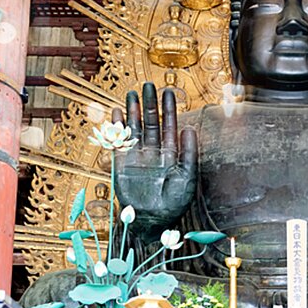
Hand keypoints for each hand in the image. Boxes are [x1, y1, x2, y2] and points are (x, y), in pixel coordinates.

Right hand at [112, 82, 197, 238]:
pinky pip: (120, 142)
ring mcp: (137, 157)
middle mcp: (153, 153)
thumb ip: (189, 153)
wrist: (152, 222)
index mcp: (171, 155)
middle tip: (149, 85)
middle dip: (150, 104)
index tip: (169, 92)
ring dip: (134, 111)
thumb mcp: (188, 177)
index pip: (169, 126)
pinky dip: (118, 128)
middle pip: (151, 123)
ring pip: (135, 129)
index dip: (169, 109)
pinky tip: (117, 112)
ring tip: (133, 93)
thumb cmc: (174, 204)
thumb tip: (189, 128)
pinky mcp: (122, 164)